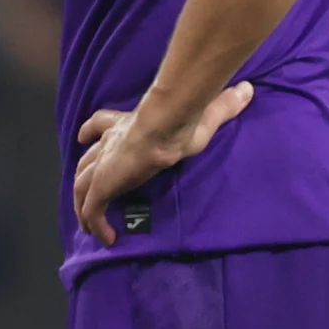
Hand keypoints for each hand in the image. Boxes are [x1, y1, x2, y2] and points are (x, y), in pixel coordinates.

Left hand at [70, 83, 253, 245]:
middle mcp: (109, 145)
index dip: (91, 131)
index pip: (101, 125)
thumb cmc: (179, 122)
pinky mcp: (103, 186)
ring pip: (82, 187)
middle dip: (84, 175)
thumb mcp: (205, 115)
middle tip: (85, 191)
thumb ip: (223, 105)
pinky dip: (96, 223)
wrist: (164, 127)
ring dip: (83, 205)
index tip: (84, 137)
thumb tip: (247, 90)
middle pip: (86, 162)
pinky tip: (107, 238)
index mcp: (126, 126)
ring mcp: (104, 167)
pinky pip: (93, 210)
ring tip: (89, 225)